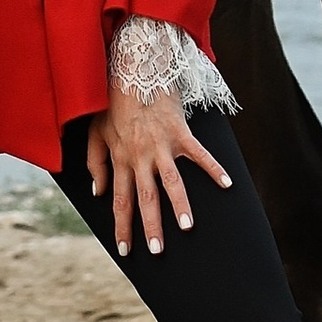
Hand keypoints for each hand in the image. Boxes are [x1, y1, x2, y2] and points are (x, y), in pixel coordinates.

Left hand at [87, 84, 230, 257]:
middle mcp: (140, 156)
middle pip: (146, 198)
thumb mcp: (95, 132)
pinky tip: (227, 184)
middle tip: (157, 251)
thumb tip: (98, 192)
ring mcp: (161, 145)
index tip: (125, 251)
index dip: (122, 226)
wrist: (133, 70)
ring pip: (171, 182)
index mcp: (121, 159)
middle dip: (151, 226)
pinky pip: (199, 154)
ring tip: (188, 228)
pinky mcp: (180, 132)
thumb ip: (94, 164)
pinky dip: (213, 169)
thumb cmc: (112, 103)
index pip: (120, 201)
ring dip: (180, 206)